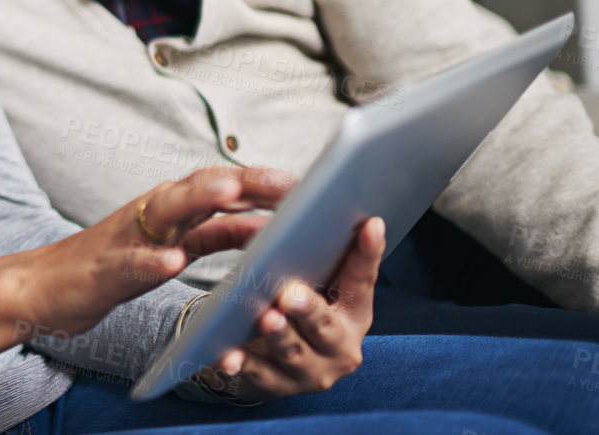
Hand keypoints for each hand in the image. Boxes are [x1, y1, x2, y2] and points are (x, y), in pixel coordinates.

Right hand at [0, 166, 295, 362]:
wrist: (45, 286)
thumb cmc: (113, 266)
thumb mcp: (173, 246)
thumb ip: (215, 234)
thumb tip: (269, 226)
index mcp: (170, 210)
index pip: (220, 187)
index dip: (260, 182)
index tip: (304, 181)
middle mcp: (149, 213)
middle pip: (199, 187)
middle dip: (241, 181)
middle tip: (284, 180)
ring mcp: (125, 238)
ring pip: (165, 211)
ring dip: (197, 198)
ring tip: (230, 192)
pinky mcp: (104, 269)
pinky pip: (129, 262)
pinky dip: (151, 259)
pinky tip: (172, 261)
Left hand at [193, 216, 384, 400]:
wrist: (278, 362)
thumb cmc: (299, 309)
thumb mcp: (317, 284)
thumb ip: (322, 258)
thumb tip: (323, 210)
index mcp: (354, 314)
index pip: (363, 281)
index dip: (368, 254)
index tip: (370, 224)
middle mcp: (341, 347)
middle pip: (326, 327)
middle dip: (309, 310)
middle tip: (292, 292)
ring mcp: (312, 371)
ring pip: (293, 352)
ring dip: (278, 336)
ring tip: (266, 318)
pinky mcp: (279, 386)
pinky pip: (258, 375)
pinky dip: (243, 365)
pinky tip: (228, 356)